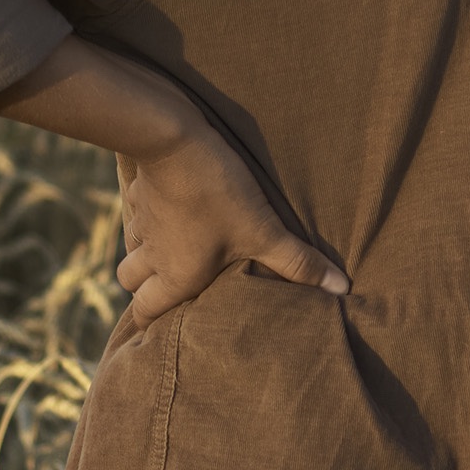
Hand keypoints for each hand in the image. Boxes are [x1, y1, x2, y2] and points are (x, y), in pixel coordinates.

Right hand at [113, 118, 347, 326]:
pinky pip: (135, 210)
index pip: (145, 313)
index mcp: (175, 276)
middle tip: (165, 287)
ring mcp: (141, 221)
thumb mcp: (263, 232)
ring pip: (130, 247)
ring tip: (168, 250)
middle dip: (143, 288)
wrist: (173, 139)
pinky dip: (147, 214)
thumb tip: (341, 290)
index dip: (148, 324)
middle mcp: (151, 255)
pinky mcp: (140, 190)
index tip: (159, 330)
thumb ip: (298, 264)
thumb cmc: (218, 195)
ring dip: (144, 252)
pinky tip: (168, 206)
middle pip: (129, 282)